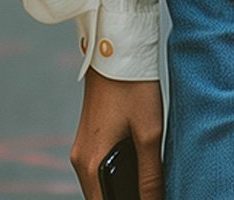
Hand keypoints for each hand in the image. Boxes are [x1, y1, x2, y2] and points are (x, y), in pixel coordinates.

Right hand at [70, 68, 163, 199]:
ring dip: (121, 187)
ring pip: (101, 182)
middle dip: (124, 196)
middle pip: (101, 196)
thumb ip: (150, 174)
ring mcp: (82, 147)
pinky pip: (100, 166)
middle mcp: (80, 158)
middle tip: (153, 193)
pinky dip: (117, 172)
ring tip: (150, 186)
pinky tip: (140, 166)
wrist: (116, 47)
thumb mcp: (150, 132)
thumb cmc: (133, 86)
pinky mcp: (89, 136)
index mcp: (91, 163)